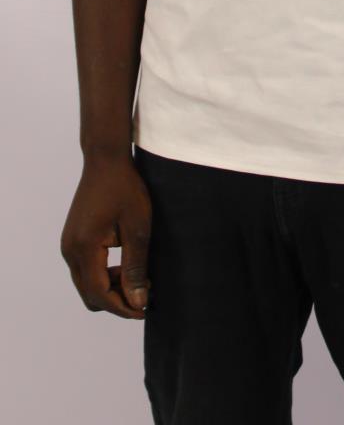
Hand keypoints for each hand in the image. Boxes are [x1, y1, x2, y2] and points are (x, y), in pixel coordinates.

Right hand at [60, 152, 151, 319]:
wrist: (106, 161)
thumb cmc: (126, 189)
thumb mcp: (137, 228)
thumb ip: (136, 267)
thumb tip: (138, 302)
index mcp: (84, 248)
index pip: (99, 294)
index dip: (122, 307)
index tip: (145, 310)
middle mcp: (70, 250)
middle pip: (89, 294)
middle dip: (116, 301)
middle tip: (145, 295)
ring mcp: (68, 245)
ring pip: (86, 284)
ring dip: (110, 288)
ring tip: (139, 278)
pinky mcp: (73, 240)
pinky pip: (85, 270)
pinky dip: (103, 275)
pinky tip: (125, 265)